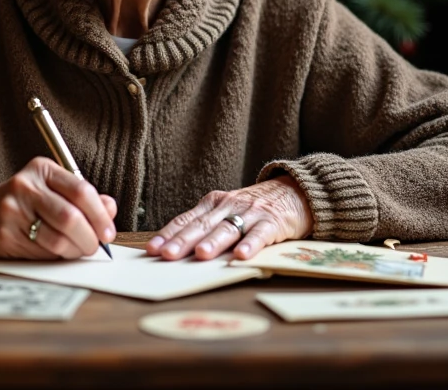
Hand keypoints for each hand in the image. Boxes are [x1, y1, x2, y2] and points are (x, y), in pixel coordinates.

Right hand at [0, 157, 116, 258]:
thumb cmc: (18, 202)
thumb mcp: (48, 189)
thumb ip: (80, 197)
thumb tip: (109, 209)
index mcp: (41, 169)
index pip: (81, 190)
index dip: (101, 215)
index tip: (108, 231)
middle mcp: (26, 186)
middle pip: (71, 217)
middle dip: (90, 237)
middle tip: (95, 246)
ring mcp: (13, 210)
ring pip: (58, 238)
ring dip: (76, 250)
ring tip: (78, 250)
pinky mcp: (5, 233)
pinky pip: (42, 252)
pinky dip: (58, 257)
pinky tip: (59, 253)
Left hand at [145, 176, 313, 260]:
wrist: (295, 191)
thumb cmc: (255, 209)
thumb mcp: (227, 211)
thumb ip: (207, 227)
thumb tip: (177, 252)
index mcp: (213, 203)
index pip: (186, 219)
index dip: (168, 234)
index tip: (152, 249)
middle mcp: (228, 206)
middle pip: (202, 225)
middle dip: (183, 241)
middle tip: (167, 255)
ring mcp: (250, 213)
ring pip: (228, 228)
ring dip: (213, 242)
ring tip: (201, 254)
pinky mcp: (273, 222)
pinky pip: (260, 234)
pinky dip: (250, 244)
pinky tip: (241, 256)